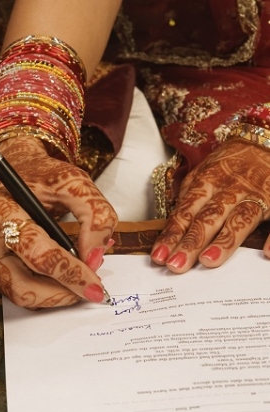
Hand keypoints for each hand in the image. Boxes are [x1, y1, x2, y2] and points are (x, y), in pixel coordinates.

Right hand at [0, 136, 116, 307]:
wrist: (11, 172)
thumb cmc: (40, 177)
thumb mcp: (75, 182)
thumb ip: (95, 214)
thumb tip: (95, 258)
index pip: (36, 251)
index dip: (69, 272)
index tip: (94, 286)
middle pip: (20, 282)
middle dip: (59, 293)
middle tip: (85, 291)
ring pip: (14, 292)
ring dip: (49, 296)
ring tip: (72, 285)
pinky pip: (8, 288)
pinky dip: (35, 290)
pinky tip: (52, 276)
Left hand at [151, 139, 269, 271]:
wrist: (263, 140)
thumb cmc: (226, 164)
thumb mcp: (200, 175)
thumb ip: (187, 201)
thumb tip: (170, 230)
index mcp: (205, 183)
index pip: (184, 213)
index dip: (171, 236)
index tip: (158, 257)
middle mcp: (229, 190)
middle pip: (207, 219)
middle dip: (191, 243)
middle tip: (176, 266)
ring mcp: (256, 195)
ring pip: (239, 220)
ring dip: (224, 242)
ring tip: (208, 262)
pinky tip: (267, 254)